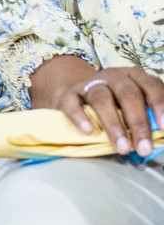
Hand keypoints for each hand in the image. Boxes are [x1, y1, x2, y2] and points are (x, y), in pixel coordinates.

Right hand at [30, 56, 163, 156]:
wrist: (81, 99)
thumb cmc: (116, 108)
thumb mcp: (135, 109)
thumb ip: (148, 119)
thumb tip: (161, 137)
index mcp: (135, 77)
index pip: (151, 85)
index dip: (159, 104)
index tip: (163, 127)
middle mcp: (113, 76)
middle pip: (127, 93)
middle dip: (137, 122)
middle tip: (143, 148)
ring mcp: (90, 83)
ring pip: (101, 98)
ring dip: (113, 124)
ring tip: (121, 147)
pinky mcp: (69, 94)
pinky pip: (72, 103)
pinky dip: (80, 116)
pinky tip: (88, 132)